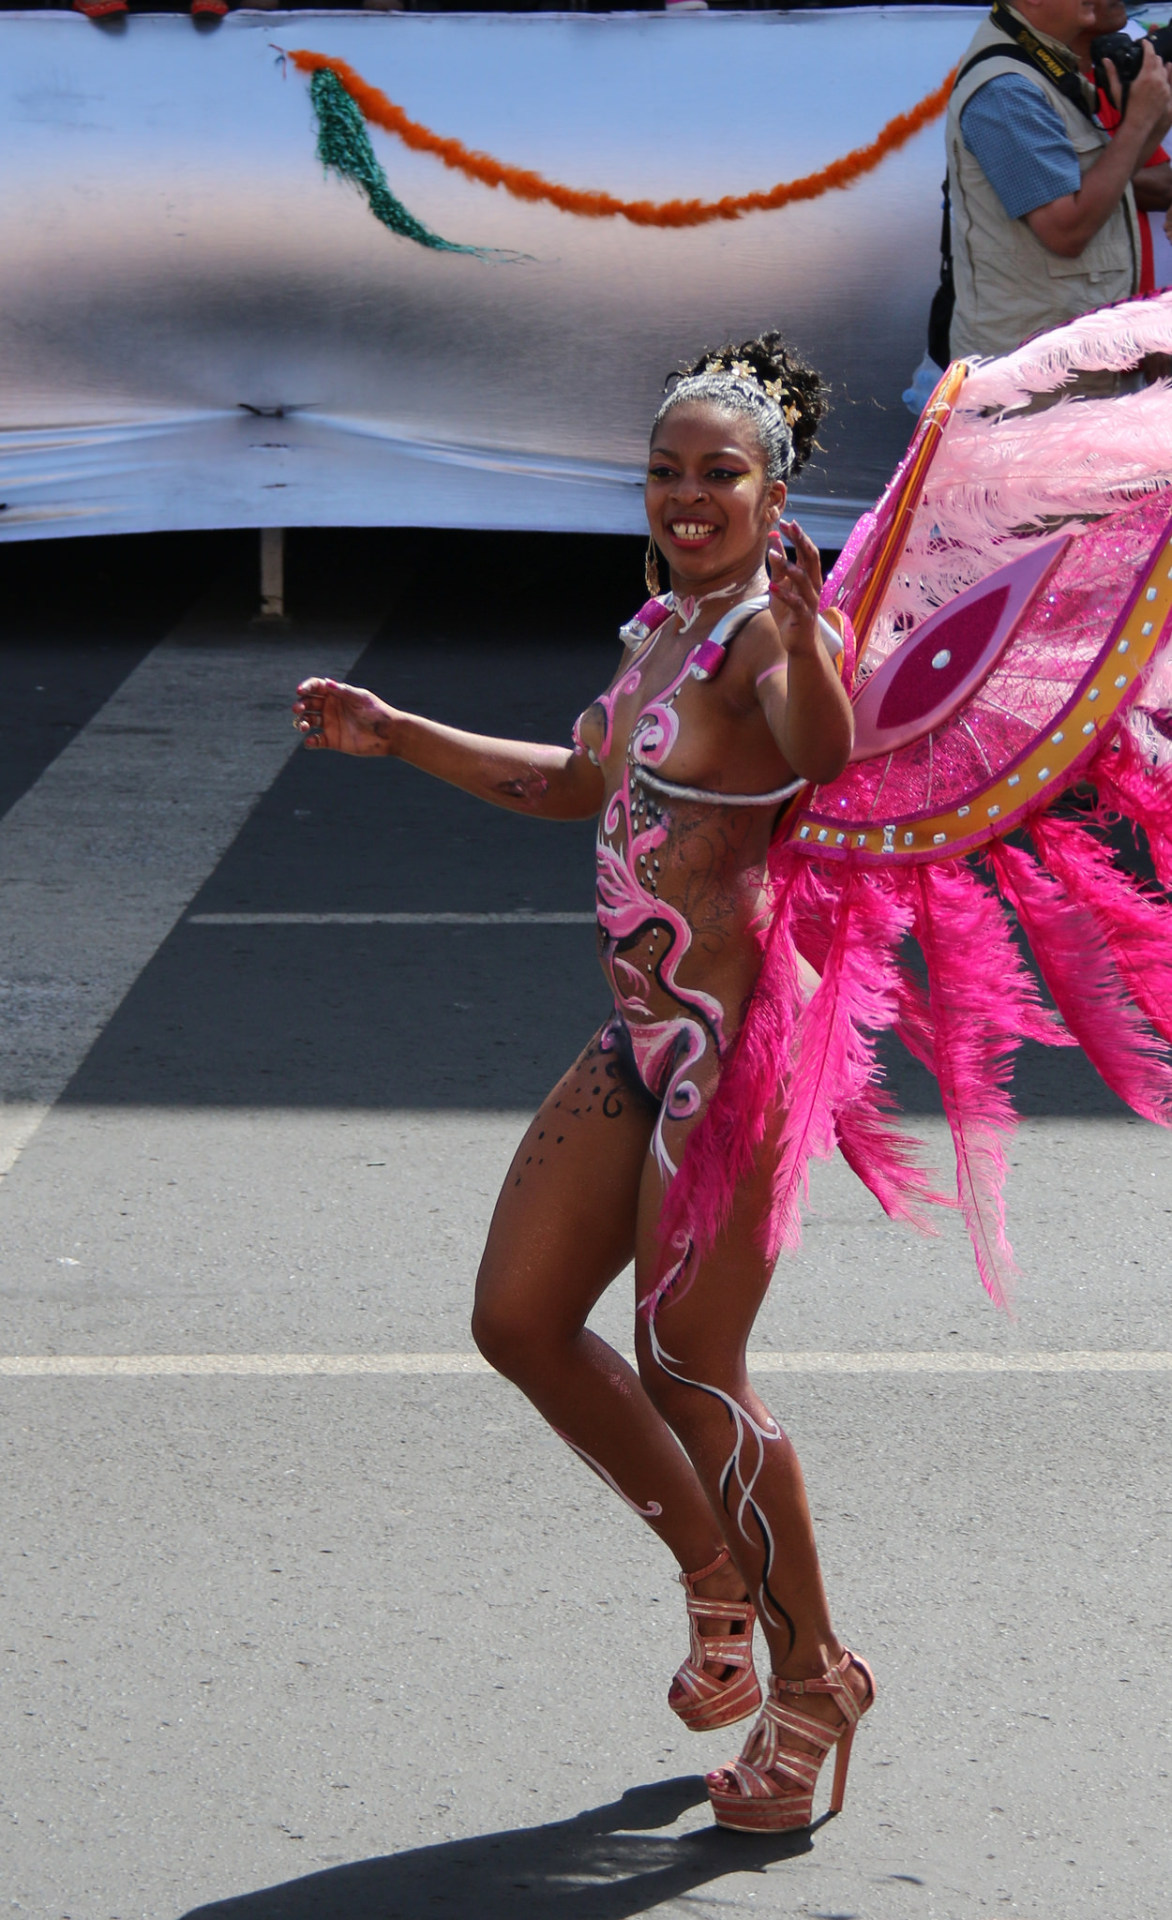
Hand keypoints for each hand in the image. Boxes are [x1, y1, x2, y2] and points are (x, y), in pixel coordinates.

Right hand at [292, 677, 398, 754]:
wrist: (388, 734)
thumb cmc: (377, 712)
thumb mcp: (361, 698)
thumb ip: (344, 691)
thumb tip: (326, 682)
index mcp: (336, 694)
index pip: (316, 687)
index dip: (306, 687)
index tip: (300, 691)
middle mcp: (330, 708)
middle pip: (308, 703)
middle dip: (301, 705)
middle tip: (298, 709)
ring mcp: (330, 724)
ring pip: (308, 721)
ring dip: (302, 722)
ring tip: (303, 726)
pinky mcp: (332, 740)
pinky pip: (316, 741)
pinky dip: (311, 742)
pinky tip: (310, 742)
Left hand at [766, 519, 822, 655]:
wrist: (799, 642)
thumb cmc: (790, 612)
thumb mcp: (781, 585)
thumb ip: (779, 564)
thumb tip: (773, 539)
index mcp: (810, 576)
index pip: (807, 551)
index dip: (798, 536)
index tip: (786, 522)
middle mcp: (813, 585)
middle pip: (810, 559)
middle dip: (800, 542)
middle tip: (789, 527)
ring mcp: (810, 601)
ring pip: (803, 579)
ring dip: (787, 566)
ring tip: (772, 555)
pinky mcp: (804, 616)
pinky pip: (795, 603)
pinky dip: (784, 595)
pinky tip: (772, 588)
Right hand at [1115, 40, 1171, 134]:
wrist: (1138, 126)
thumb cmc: (1126, 109)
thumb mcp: (1117, 91)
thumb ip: (1112, 74)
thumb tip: (1105, 60)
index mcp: (1146, 75)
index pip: (1150, 52)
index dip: (1147, 45)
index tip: (1144, 42)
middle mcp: (1158, 78)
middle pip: (1158, 60)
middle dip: (1152, 57)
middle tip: (1146, 59)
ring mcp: (1165, 86)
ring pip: (1165, 69)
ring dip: (1159, 67)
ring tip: (1152, 71)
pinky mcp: (1168, 94)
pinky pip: (1168, 80)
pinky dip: (1164, 78)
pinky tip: (1159, 80)